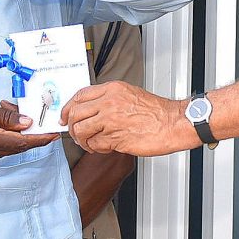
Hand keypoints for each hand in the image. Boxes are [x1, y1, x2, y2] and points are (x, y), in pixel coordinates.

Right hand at [0, 98, 59, 159]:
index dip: (42, 138)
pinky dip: (14, 129)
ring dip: (23, 128)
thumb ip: (6, 116)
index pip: (24, 142)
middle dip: (36, 130)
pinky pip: (9, 142)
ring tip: (15, 108)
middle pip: (24, 144)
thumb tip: (28, 122)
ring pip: (17, 143)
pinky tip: (8, 115)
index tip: (55, 134)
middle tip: (44, 116)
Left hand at [63, 82, 198, 155]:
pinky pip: (95, 144)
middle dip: (72, 126)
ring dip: (82, 140)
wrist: (174, 123)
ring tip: (91, 143)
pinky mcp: (115, 138)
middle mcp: (109, 103)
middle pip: (75, 113)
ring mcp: (111, 120)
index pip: (79, 96)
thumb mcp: (130, 94)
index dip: (67, 108)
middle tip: (76, 134)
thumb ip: (109, 99)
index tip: (65, 116)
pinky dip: (96, 149)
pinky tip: (104, 147)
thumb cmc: (157, 112)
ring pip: (81, 130)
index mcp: (112, 90)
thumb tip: (91, 109)